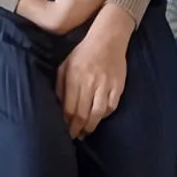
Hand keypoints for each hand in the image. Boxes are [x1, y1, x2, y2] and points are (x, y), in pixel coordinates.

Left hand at [57, 6, 132, 138]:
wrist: (108, 38)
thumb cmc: (83, 52)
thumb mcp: (65, 64)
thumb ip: (60, 85)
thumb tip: (57, 105)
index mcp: (74, 77)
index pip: (69, 108)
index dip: (67, 123)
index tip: (64, 131)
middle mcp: (90, 83)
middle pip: (83, 114)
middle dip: (77, 129)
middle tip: (73, 137)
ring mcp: (105, 85)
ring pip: (97, 114)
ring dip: (90, 127)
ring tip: (85, 133)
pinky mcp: (118, 87)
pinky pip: (111, 107)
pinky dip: (104, 116)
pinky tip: (98, 119)